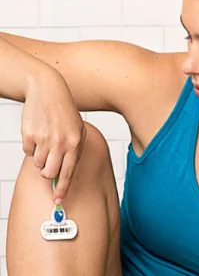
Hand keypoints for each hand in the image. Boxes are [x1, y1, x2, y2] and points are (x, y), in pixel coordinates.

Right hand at [21, 73, 85, 204]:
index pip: (69, 172)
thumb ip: (74, 152)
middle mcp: (60, 142)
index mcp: (75, 142)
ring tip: (46, 140)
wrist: (48, 91)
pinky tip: (38, 133)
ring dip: (40, 157)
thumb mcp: (78, 130)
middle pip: (49, 173)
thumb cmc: (65, 113)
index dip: (63, 189)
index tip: (58, 201)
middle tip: (48, 163)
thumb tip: (65, 176)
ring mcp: (44, 138)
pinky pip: (27, 152)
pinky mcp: (29, 134)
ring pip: (37, 164)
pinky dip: (31, 147)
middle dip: (48, 173)